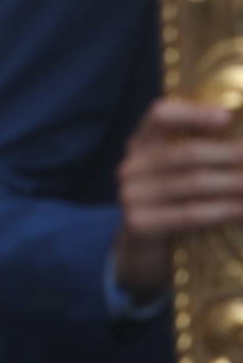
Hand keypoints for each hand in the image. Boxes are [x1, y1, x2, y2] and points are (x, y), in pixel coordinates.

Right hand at [116, 99, 242, 298]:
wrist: (144, 249)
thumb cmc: (173, 203)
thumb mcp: (177, 172)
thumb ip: (200, 152)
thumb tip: (241, 150)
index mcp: (142, 143)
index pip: (160, 115)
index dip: (192, 113)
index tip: (227, 117)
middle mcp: (131, 166)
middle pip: (186, 153)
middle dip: (231, 155)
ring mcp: (131, 195)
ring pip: (193, 183)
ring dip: (235, 184)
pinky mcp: (138, 223)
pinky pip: (190, 214)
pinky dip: (224, 211)